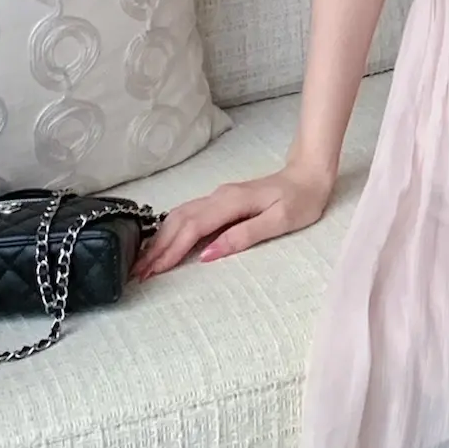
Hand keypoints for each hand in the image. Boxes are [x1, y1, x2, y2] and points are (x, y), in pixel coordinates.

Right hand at [135, 163, 330, 274]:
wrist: (310, 173)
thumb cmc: (301, 200)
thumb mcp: (280, 221)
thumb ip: (244, 236)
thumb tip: (208, 255)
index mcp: (232, 202)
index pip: (192, 228)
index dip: (170, 250)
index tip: (152, 272)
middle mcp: (220, 196)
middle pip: (179, 221)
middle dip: (156, 247)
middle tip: (137, 274)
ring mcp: (219, 196)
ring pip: (180, 215)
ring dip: (160, 238)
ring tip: (144, 262)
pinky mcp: (221, 200)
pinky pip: (189, 214)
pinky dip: (171, 229)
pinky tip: (163, 241)